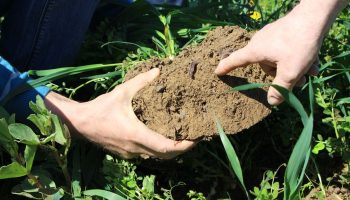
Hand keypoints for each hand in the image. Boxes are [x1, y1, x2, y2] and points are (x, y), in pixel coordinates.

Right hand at [45, 68, 194, 158]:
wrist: (80, 124)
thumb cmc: (101, 108)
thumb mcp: (122, 92)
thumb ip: (141, 81)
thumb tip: (158, 70)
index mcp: (137, 134)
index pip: (166, 147)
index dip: (183, 146)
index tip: (195, 139)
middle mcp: (136, 148)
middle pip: (165, 156)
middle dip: (181, 149)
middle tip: (192, 138)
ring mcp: (130, 154)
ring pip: (156, 157)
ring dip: (170, 151)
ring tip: (180, 138)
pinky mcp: (126, 154)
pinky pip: (147, 155)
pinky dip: (158, 150)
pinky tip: (161, 138)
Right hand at [214, 0, 346, 104]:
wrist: (315, 16)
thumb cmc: (298, 44)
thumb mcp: (290, 71)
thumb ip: (280, 89)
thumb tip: (271, 102)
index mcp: (255, 51)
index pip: (235, 60)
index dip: (226, 68)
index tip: (217, 72)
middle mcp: (260, 42)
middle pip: (265, 66)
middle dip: (282, 76)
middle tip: (300, 82)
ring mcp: (272, 36)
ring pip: (279, 59)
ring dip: (294, 68)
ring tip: (311, 72)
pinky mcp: (283, 32)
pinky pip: (286, 50)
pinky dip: (297, 59)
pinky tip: (313, 64)